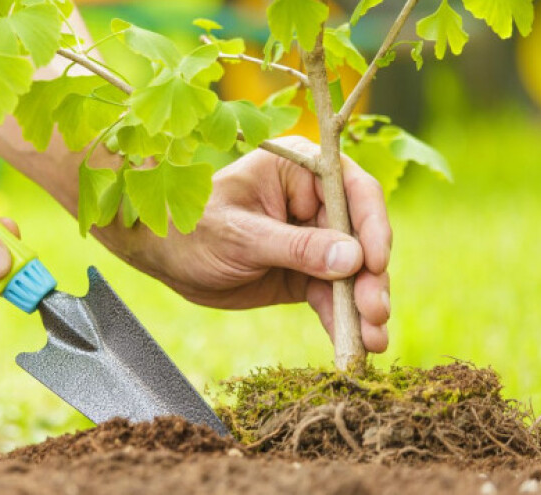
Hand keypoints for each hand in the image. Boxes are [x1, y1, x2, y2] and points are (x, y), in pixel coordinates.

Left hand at [106, 136, 391, 351]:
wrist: (164, 257)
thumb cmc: (193, 229)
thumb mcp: (241, 236)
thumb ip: (296, 248)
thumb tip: (354, 259)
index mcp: (299, 169)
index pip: (353, 191)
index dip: (372, 227)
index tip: (376, 264)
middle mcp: (315, 201)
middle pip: (362, 237)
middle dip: (371, 278)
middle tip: (375, 313)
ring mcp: (314, 239)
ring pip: (353, 273)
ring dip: (364, 306)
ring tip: (372, 340)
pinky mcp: (306, 273)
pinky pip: (332, 296)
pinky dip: (344, 319)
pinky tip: (356, 345)